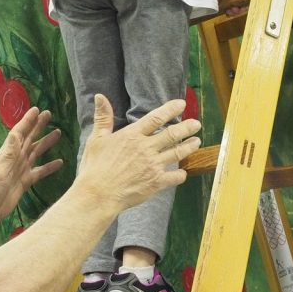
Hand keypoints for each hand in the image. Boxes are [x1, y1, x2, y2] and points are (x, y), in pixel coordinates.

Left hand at [0, 107, 63, 228]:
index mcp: (8, 152)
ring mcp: (21, 169)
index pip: (19, 132)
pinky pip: (40, 171)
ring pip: (36, 152)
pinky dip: (50, 167)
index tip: (36, 109)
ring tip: (58, 133)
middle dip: (38, 126)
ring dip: (46, 142)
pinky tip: (60, 163)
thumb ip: (9, 151)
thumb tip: (17, 132)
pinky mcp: (26, 181)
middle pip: (29, 138)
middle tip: (48, 114)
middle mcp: (15, 158)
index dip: (27, 121)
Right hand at [75, 95, 200, 211]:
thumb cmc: (95, 167)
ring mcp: (153, 165)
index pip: (156, 118)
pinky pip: (175, 177)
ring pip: (177, 153)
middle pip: (172, 134)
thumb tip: (100, 96)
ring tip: (197, 141)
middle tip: (196, 124)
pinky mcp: (156, 182)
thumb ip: (103, 117)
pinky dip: (181, 174)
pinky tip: (183, 172)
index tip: (181, 104)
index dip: (170, 109)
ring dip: (189, 147)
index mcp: (132, 135)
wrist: (98, 195)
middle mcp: (146, 148)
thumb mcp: (96, 139)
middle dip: (187, 127)